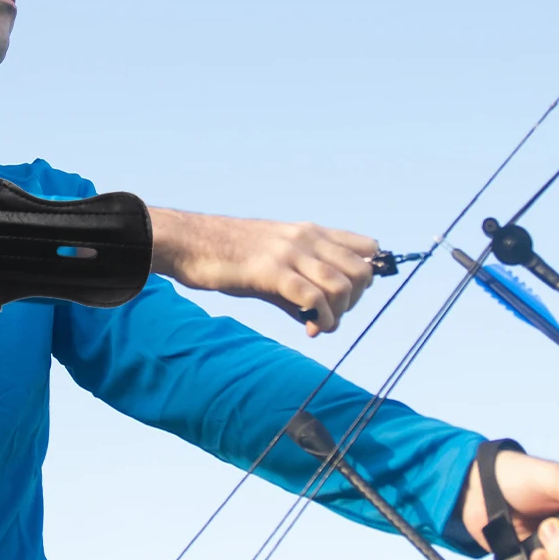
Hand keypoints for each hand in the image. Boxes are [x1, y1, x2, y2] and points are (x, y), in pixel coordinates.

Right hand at [147, 207, 379, 334]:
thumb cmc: (228, 255)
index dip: (365, 276)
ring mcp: (290, 253)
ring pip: (341, 285)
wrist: (191, 243)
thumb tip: (318, 322)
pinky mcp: (271, 271)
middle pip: (361, 271)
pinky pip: (313, 297)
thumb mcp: (273, 264)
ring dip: (338, 313)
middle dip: (354, 301)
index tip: (347, 297)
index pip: (367, 248)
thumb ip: (299, 290)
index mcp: (310, 232)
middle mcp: (307, 238)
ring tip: (320, 325)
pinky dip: (320, 318)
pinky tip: (310, 327)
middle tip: (332, 315)